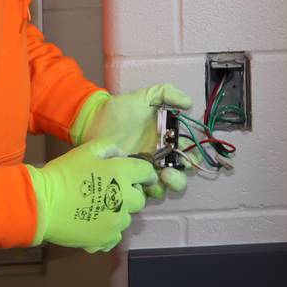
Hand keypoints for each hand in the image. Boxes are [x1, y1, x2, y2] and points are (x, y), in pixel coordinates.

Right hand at [25, 140, 157, 252]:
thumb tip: (122, 155)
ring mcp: (115, 223)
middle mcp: (124, 200)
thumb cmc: (63, 173)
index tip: (141, 177)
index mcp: (122, 175)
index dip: (146, 174)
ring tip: (99, 209)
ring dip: (118, 213)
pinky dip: (107, 231)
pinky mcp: (104, 240)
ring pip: (126, 219)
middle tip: (112, 191)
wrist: (41, 204)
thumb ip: (109, 148)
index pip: (146, 173)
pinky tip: (94, 224)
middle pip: (140, 200)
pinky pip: (114, 236)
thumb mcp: (86, 151)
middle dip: (131, 194)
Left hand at [73, 84, 193, 197]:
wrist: (94, 120)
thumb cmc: (122, 109)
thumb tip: (189, 103)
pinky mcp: (131, 179)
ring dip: (168, 184)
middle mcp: (161, 158)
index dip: (193, 156)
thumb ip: (168, 94)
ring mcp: (146, 170)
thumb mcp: (146, 96)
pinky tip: (141, 181)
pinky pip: (144, 192)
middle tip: (169, 170)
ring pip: (165, 187)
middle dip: (180, 176)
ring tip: (160, 176)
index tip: (184, 151)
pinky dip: (148, 190)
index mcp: (168, 141)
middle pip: (181, 174)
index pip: (189, 153)